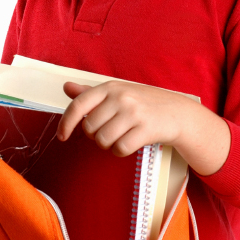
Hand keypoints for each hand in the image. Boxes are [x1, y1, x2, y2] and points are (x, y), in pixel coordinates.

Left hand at [57, 80, 230, 175]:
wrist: (178, 112)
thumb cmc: (143, 103)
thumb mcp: (117, 92)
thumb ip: (90, 93)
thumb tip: (66, 87)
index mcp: (110, 87)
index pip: (78, 105)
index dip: (65, 123)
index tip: (62, 136)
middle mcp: (121, 97)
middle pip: (90, 128)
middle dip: (95, 136)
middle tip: (109, 131)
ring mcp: (134, 112)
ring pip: (104, 140)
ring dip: (108, 145)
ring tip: (120, 137)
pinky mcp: (146, 128)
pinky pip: (120, 149)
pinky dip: (120, 151)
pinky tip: (129, 144)